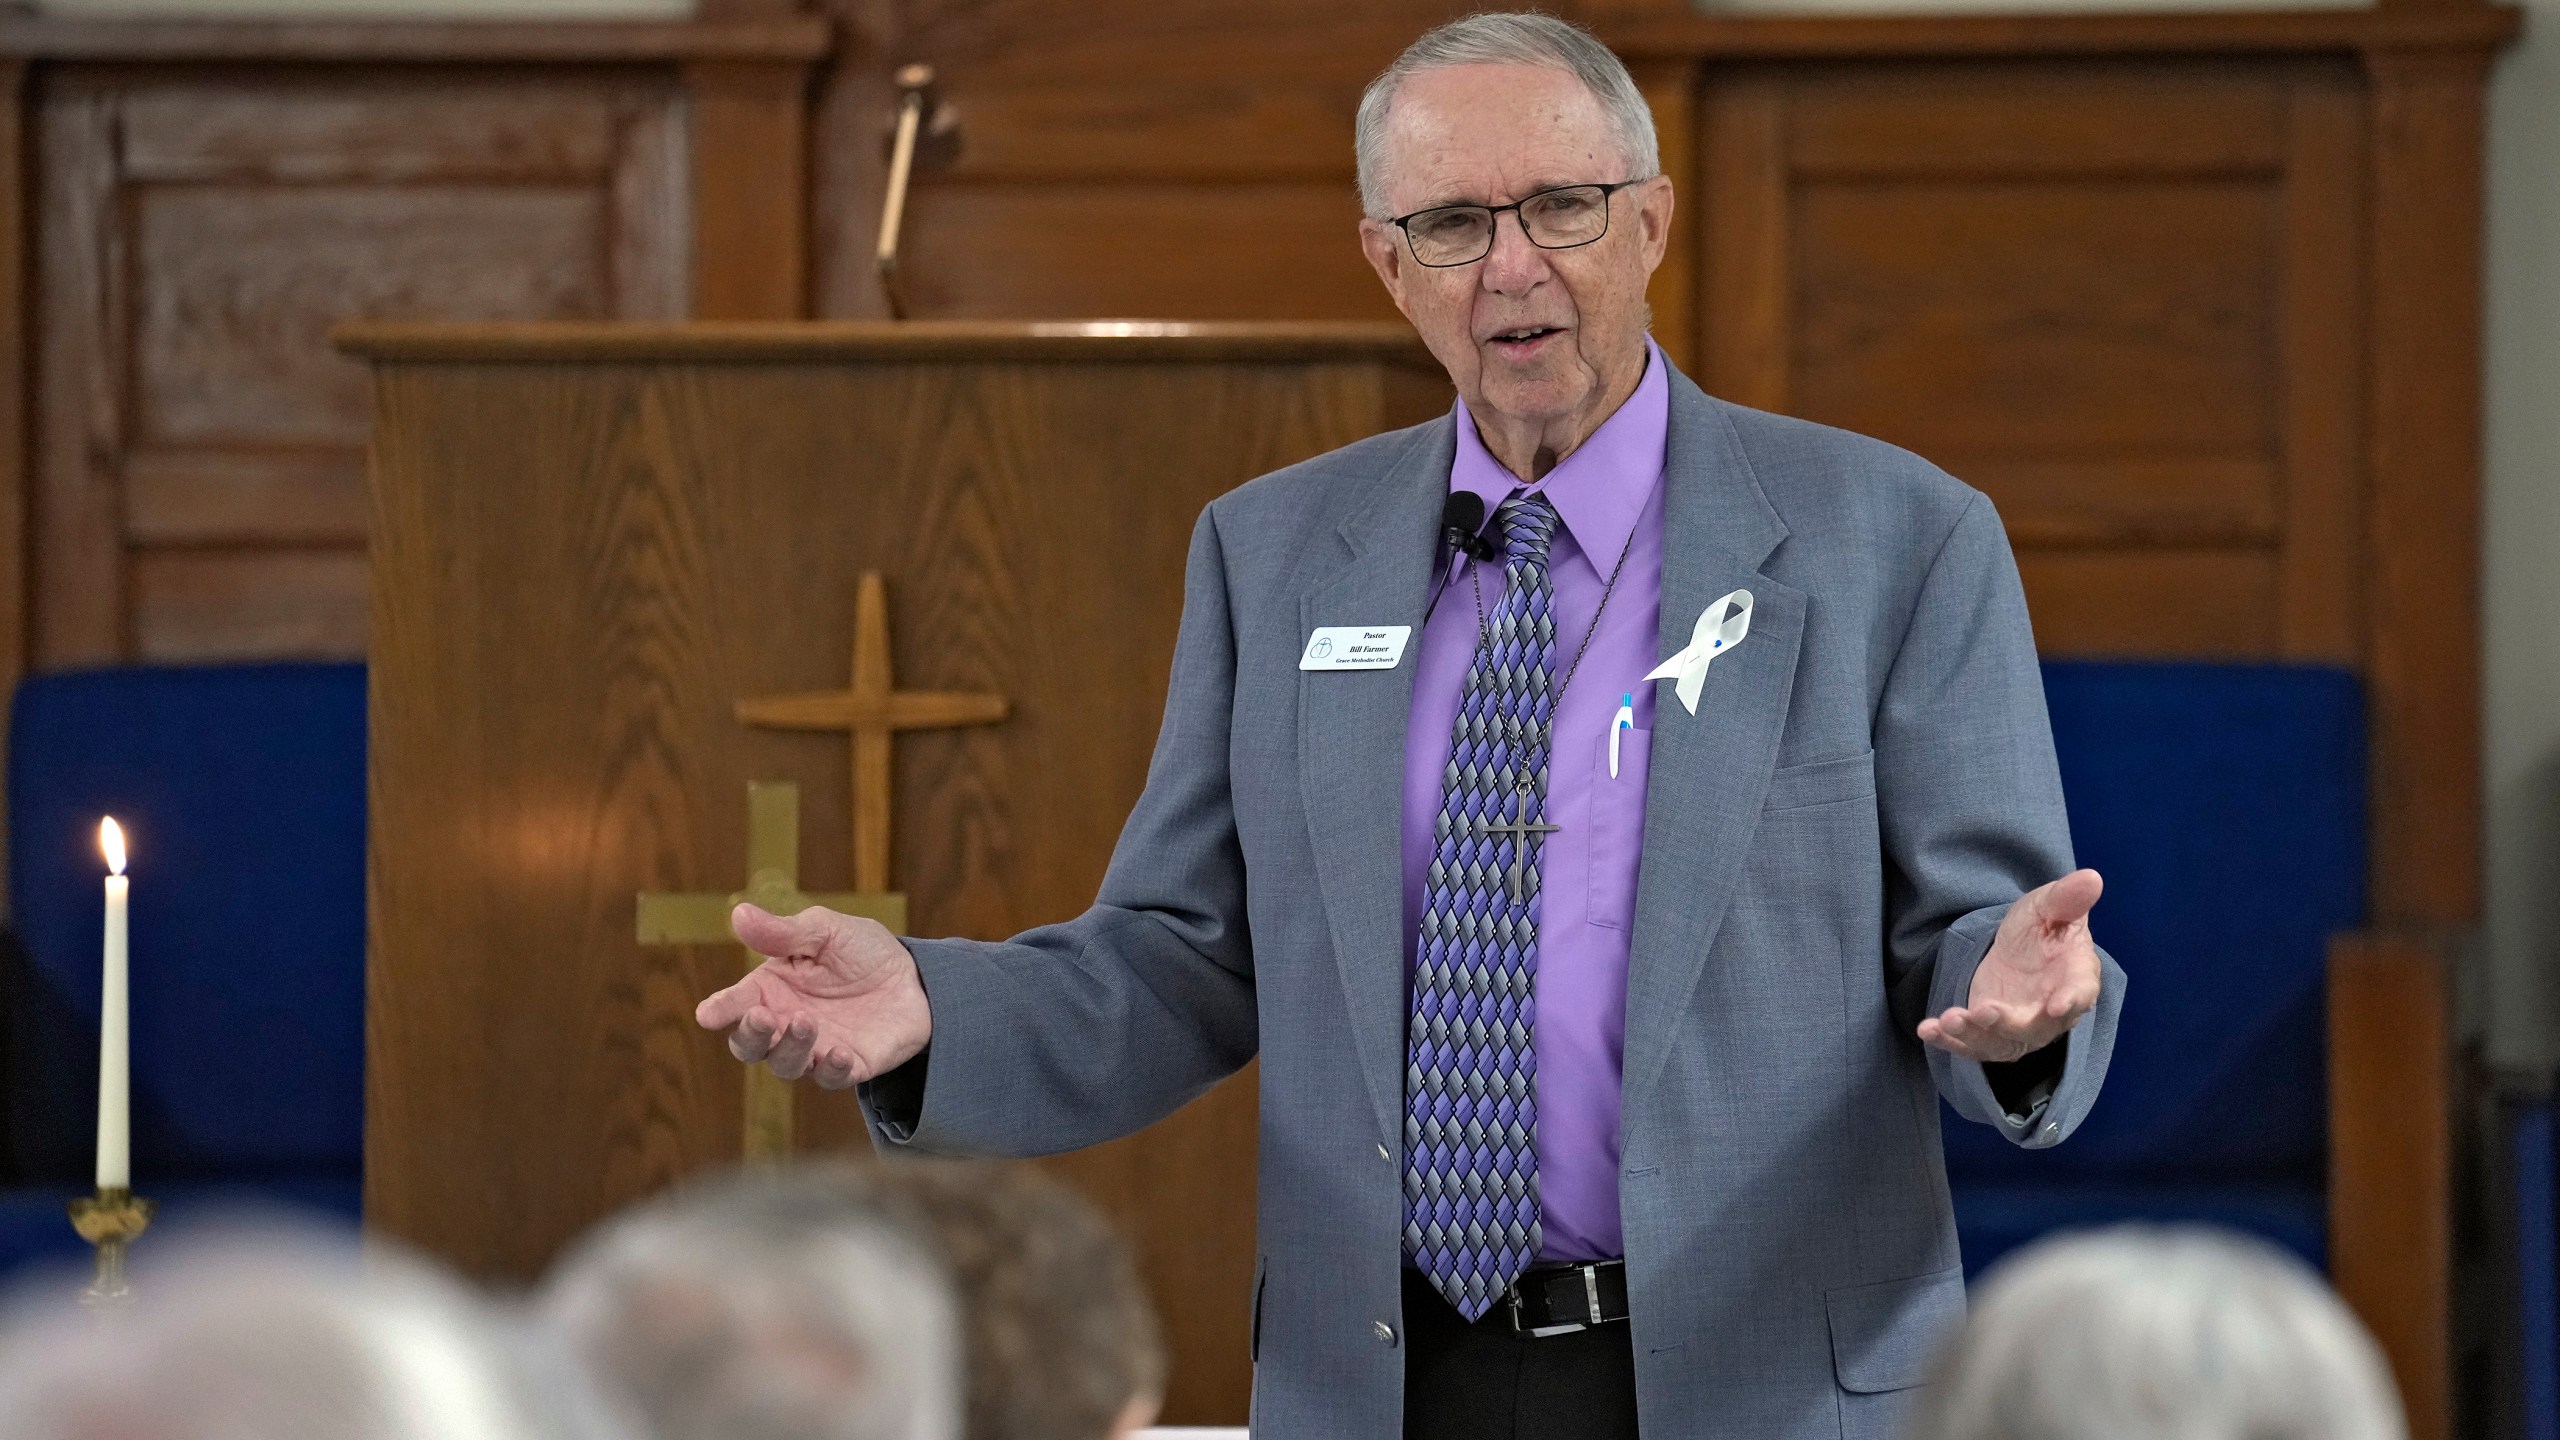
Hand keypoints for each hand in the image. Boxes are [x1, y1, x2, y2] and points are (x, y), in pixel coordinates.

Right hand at [693, 905, 932, 1089]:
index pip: (736, 1005)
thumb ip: (783, 932)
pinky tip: (837, 1052)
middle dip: (750, 1035)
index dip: (720, 1010)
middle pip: (751, 1045)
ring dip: (790, 1047)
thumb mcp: (825, 931)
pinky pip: (831, 1079)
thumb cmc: (863, 952)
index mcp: (772, 989)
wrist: (917, 977)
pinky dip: (830, 1069)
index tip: (709, 1014)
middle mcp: (786, 1023)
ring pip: (786, 1064)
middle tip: (763, 1017)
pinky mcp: (849, 1065)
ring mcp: (816, 1048)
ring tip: (806, 1022)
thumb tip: (738, 914)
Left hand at [1918, 869, 2102, 1063]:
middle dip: (2008, 1023)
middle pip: (2035, 1028)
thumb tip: (2091, 877)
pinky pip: (1972, 1046)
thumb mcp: (2048, 906)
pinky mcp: (1991, 1035)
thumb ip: (2066, 898)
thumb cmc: (2043, 928)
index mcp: (2076, 977)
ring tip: (1948, 1020)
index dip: (2071, 1000)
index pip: (2080, 992)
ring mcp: (2021, 1029)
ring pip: (2001, 1043)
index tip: (2057, 1006)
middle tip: (1983, 1011)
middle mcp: (2052, 1013)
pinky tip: (1928, 1030)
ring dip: (1974, 1035)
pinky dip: (1950, 1042)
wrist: (2019, 948)